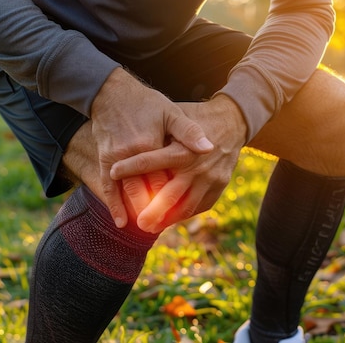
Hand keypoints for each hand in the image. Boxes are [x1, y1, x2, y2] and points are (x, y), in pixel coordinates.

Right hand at [90, 67, 213, 227]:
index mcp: (153, 144)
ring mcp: (116, 158)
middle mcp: (133, 154)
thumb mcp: (171, 112)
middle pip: (147, 191)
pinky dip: (115, 205)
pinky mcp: (104, 159)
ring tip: (149, 228)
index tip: (184, 212)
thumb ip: (189, 132)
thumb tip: (209, 148)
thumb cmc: (146, 103)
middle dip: (157, 212)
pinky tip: (121, 222)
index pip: (167, 178)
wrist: (111, 92)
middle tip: (165, 229)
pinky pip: (108, 187)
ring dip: (139, 212)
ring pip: (129, 192)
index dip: (175, 197)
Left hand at [110, 94, 246, 232]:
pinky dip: (184, 214)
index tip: (112, 172)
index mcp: (184, 149)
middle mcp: (198, 167)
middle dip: (153, 211)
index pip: (151, 162)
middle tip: (139, 223)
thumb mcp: (178, 117)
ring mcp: (211, 179)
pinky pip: (200, 206)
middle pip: (171, 195)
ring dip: (168, 219)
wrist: (232, 122)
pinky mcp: (220, 187)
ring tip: (151, 227)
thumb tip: (130, 139)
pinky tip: (171, 219)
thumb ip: (158, 133)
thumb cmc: (197, 118)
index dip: (130, 168)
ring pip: (187, 206)